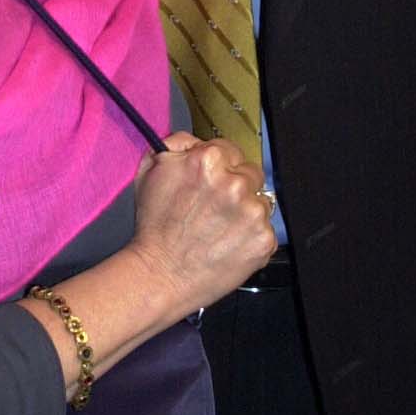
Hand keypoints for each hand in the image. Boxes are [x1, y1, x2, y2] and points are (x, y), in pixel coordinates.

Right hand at [129, 134, 277, 316]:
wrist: (160, 274)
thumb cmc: (154, 228)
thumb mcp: (150, 170)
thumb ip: (176, 144)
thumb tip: (195, 140)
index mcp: (209, 160)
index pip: (231, 150)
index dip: (220, 167)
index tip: (212, 183)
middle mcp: (235, 183)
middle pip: (250, 173)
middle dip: (235, 186)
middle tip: (214, 208)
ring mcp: (253, 213)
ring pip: (260, 201)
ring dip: (245, 211)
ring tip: (219, 228)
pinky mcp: (263, 240)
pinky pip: (265, 230)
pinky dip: (250, 236)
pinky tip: (228, 243)